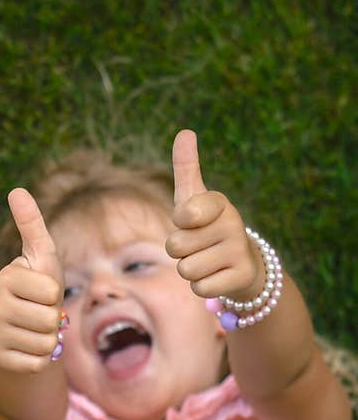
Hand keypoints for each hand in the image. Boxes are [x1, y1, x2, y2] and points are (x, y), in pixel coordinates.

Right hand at [0, 188, 63, 373]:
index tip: (42, 291)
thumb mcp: (42, 258)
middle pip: (49, 318)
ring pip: (45, 342)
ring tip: (36, 331)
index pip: (51, 290)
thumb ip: (31, 224)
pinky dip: (40, 359)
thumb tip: (16, 189)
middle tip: (41, 315)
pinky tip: (28, 350)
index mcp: (6, 276)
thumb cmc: (38, 291)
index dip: (55, 294)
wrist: (24, 333)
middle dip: (54, 320)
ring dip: (49, 340)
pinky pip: (37, 362)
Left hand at [164, 130, 263, 300]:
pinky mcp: (241, 277)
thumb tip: (185, 131)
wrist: (242, 262)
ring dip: (190, 270)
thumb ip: (186, 167)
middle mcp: (233, 223)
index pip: (181, 215)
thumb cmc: (206, 226)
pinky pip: (200, 288)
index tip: (193, 221)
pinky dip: (203, 286)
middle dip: (180, 251)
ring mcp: (239, 251)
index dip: (180, 223)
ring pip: (186, 270)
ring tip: (208, 260)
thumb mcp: (193, 198)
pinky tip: (218, 276)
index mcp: (218, 202)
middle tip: (199, 246)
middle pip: (175, 247)